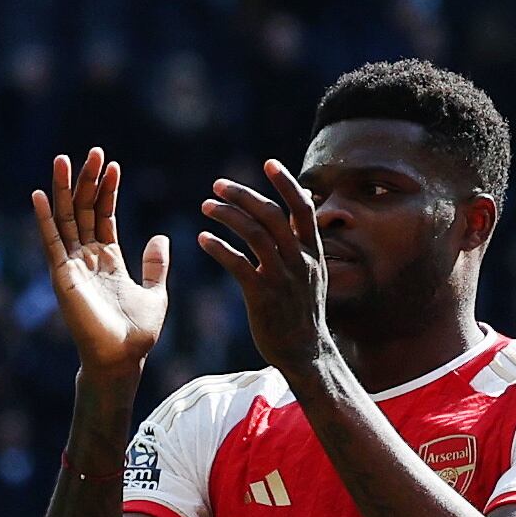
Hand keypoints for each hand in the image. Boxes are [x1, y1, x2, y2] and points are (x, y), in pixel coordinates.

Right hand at [31, 148, 169, 376]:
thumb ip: (155, 264)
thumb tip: (161, 236)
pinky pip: (51, 242)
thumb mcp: (155, 292)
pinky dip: (45, 219)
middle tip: (93, 151)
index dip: (108, 190)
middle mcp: (86, 258)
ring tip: (64, 159)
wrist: (122, 358)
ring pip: (66, 219)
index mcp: (107, 259)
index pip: (104, 215)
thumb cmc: (137, 333)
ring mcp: (72, 266)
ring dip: (65, 190)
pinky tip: (40, 195)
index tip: (113, 164)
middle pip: (84, 210)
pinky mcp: (62, 276)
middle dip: (88, 181)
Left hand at [196, 161, 335, 373]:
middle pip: (271, 215)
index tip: (268, 163)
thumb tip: (294, 213)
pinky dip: (218, 247)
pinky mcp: (262, 295)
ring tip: (206, 207)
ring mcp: (282, 277)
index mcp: (312, 252)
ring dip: (227, 215)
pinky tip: (203, 239)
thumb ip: (301, 245)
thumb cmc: (302, 312)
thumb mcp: (312, 274)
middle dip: (243, 194)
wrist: (305, 352)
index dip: (286, 183)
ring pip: (253, 234)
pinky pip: (238, 263)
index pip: (302, 207)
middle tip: (218, 185)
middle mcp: (299, 260)